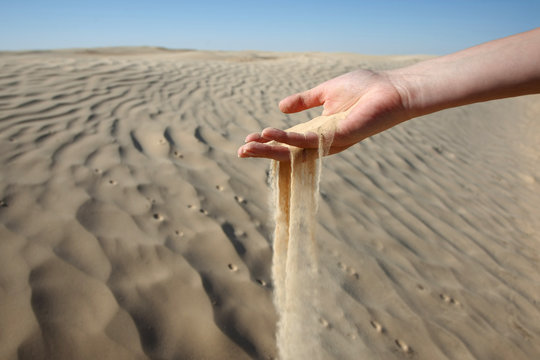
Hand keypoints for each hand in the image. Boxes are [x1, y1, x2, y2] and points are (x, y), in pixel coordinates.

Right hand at [237, 69, 409, 160]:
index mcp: (318, 130)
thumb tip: (280, 106)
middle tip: (241, 152)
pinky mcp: (339, 137)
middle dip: (264, 152)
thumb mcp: (326, 92)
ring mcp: (330, 142)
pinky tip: (270, 134)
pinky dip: (288, 138)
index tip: (248, 140)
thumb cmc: (365, 89)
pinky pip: (308, 140)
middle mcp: (322, 140)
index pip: (288, 140)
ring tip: (247, 147)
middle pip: (288, 151)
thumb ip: (304, 101)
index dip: (268, 141)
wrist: (392, 89)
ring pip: (294, 151)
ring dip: (270, 150)